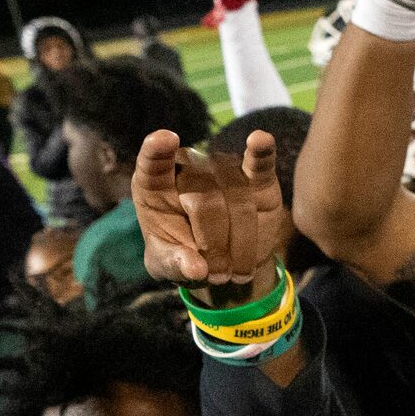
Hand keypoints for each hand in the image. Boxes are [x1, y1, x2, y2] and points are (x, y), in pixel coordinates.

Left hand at [131, 128, 288, 293]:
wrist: (222, 261)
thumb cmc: (183, 255)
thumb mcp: (167, 265)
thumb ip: (174, 264)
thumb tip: (195, 269)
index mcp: (155, 186)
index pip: (152, 164)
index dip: (156, 151)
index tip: (163, 139)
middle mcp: (189, 170)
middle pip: (204, 200)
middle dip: (213, 245)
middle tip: (217, 276)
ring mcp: (223, 170)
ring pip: (238, 200)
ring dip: (241, 243)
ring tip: (237, 272)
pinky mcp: (256, 178)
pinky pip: (258, 163)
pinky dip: (261, 152)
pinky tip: (260, 140)